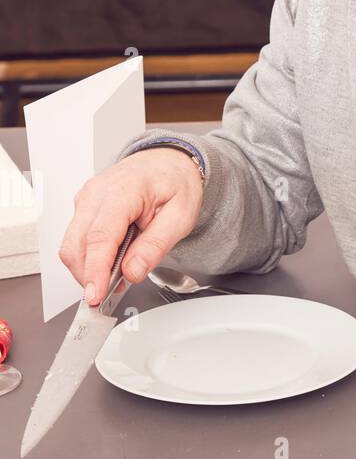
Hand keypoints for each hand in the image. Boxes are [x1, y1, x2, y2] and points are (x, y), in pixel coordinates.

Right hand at [59, 148, 203, 305]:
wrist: (168, 162)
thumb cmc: (175, 183)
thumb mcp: (180, 217)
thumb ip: (155, 245)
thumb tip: (132, 271)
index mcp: (122, 191)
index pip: (99, 238)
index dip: (95, 271)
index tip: (95, 295)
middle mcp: (96, 194)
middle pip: (76, 245)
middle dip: (87, 276)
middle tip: (108, 296)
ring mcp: (86, 199)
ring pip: (71, 244)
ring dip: (87, 269)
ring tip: (114, 279)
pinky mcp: (84, 208)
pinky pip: (77, 239)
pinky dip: (89, 258)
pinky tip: (109, 263)